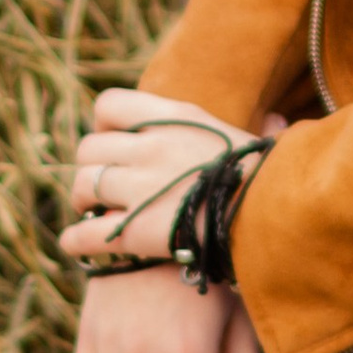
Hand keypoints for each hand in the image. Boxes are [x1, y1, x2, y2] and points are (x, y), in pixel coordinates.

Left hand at [57, 87, 267, 268]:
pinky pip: (82, 234)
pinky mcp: (134, 231)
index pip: (108, 104)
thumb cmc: (271, 180)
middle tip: (99, 186)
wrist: (277, 216)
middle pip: (88, 148)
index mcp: (171, 117)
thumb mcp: (246, 137)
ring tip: (90, 213)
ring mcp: (138, 188)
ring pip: (80, 187)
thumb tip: (276, 122)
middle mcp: (148, 146)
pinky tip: (78, 248)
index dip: (103, 124)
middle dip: (89, 168)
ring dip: (80, 202)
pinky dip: (75, 241)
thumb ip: (233, 133)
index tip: (113, 140)